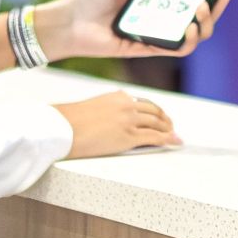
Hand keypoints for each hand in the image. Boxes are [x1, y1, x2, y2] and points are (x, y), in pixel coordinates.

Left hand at [37, 0, 237, 59]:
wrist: (70, 21)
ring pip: (200, 32)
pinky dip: (190, 38)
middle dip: (222, 0)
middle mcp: (167, 15)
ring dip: (208, 20)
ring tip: (202, 6)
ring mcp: (161, 33)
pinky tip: (189, 25)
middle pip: (207, 12)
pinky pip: (180, 48)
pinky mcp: (152, 48)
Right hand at [54, 90, 179, 157]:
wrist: (63, 128)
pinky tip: (175, 142)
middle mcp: (127, 105)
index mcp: (118, 96)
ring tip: (174, 135)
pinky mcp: (129, 136)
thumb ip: (108, 110)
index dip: (154, 111)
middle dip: (164, 120)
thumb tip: (112, 121)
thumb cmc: (70, 121)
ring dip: (168, 130)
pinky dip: (168, 139)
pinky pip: (154, 137)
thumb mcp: (93, 107)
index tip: (159, 116)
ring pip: (157, 124)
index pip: (143, 102)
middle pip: (154, 112)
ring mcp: (129, 120)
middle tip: (170, 127)